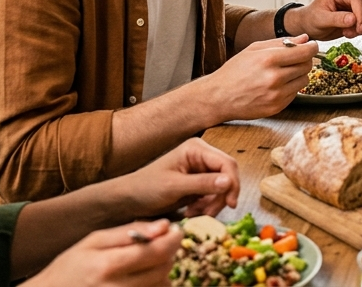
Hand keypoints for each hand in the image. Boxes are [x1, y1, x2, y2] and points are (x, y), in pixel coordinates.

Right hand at [27, 219, 179, 286]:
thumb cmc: (69, 267)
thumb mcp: (93, 241)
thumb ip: (129, 232)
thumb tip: (164, 225)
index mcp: (107, 265)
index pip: (156, 252)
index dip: (173, 239)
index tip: (175, 230)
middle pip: (163, 268)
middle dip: (168, 252)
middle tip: (160, 242)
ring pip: (162, 283)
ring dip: (162, 269)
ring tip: (146, 260)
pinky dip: (155, 284)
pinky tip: (142, 277)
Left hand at [116, 137, 239, 218]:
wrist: (129, 199)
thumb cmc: (146, 188)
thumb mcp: (174, 186)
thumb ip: (202, 183)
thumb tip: (229, 182)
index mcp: (196, 149)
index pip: (227, 163)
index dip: (232, 183)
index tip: (230, 204)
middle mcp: (202, 156)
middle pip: (227, 176)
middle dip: (221, 196)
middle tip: (208, 213)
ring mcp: (201, 170)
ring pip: (222, 188)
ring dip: (213, 203)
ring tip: (194, 213)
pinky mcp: (199, 184)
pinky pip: (213, 195)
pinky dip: (206, 206)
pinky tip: (192, 211)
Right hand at [201, 34, 318, 121]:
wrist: (219, 97)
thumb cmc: (234, 71)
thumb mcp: (254, 49)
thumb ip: (281, 42)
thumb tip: (305, 38)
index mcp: (269, 59)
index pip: (305, 52)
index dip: (312, 47)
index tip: (312, 46)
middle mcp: (275, 78)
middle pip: (307, 65)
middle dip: (304, 60)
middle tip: (294, 59)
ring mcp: (277, 95)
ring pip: (304, 80)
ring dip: (298, 75)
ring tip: (283, 72)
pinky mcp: (277, 107)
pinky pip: (296, 93)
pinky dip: (291, 87)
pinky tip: (276, 85)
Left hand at [284, 0, 361, 39]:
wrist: (310, 25)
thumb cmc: (311, 18)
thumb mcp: (321, 20)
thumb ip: (337, 19)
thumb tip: (353, 19)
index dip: (361, 14)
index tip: (359, 28)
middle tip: (351, 33)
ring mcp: (355, 2)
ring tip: (347, 32)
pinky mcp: (358, 11)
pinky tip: (350, 31)